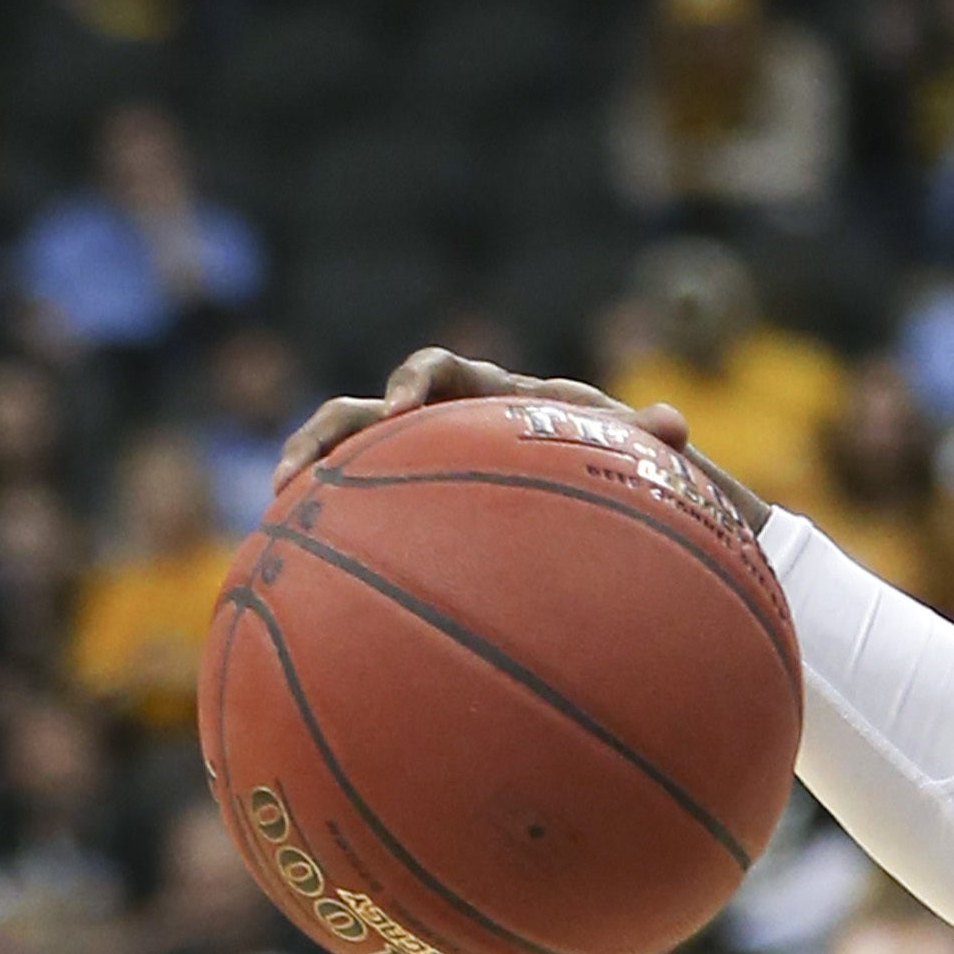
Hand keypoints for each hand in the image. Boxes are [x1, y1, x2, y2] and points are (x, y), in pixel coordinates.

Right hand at [274, 347, 769, 530]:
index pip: (442, 371)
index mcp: (494, 398)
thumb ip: (651, 439)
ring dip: (311, 479)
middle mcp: (447, 425)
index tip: (404, 408)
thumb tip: (675, 421)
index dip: (417, 381)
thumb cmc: (631, 469)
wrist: (617, 496)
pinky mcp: (418, 510)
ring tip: (278, 515)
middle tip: (297, 470)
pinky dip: (339, 536)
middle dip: (327, 435)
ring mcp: (425, 467)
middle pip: (366, 413)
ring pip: (352, 465)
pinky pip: (370, 520)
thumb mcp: (644, 459)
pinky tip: (312, 582)